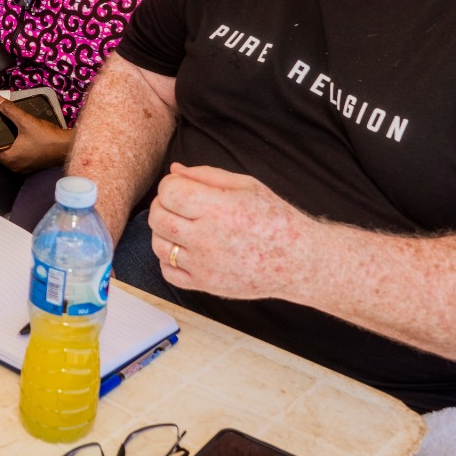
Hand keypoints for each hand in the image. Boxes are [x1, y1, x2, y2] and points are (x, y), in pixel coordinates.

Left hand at [0, 95, 71, 173]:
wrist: (68, 147)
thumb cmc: (48, 138)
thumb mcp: (27, 121)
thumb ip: (11, 111)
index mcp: (10, 159)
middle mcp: (15, 166)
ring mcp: (24, 168)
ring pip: (8, 157)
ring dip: (5, 147)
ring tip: (2, 133)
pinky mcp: (32, 165)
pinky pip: (17, 158)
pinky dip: (15, 150)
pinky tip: (17, 140)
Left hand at [148, 162, 317, 299]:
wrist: (298, 260)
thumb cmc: (274, 218)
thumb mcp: (245, 185)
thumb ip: (206, 175)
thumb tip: (174, 171)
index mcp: (219, 208)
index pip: (169, 192)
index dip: (170, 185)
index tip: (181, 187)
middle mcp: (208, 238)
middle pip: (158, 218)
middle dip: (163, 205)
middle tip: (180, 204)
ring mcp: (204, 265)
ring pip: (158, 245)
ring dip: (163, 232)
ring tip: (183, 226)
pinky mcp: (205, 284)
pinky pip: (168, 271)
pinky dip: (169, 259)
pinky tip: (186, 249)